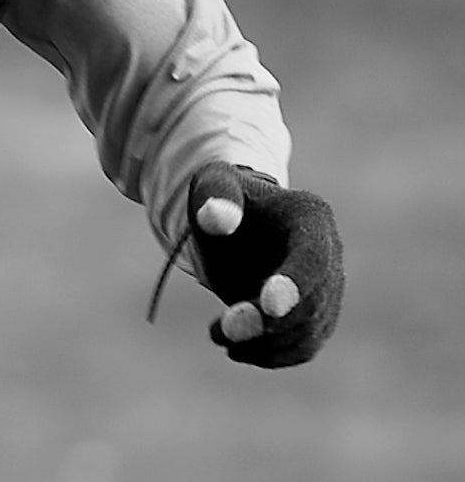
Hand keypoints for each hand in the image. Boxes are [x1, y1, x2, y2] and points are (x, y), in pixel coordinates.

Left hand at [185, 161, 343, 366]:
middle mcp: (330, 254)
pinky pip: (305, 346)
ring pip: (309, 332)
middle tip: (220, 332)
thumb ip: (214, 197)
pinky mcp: (317, 315)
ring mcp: (329, 288)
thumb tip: (215, 217)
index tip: (268, 307)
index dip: (294, 285)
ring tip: (219, 337)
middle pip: (312, 303)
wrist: (235, 223)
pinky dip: (273, 355)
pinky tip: (237, 350)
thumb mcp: (211, 186)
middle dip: (268, 323)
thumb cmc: (221, 199)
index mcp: (311, 216)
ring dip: (266, 344)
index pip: (312, 258)